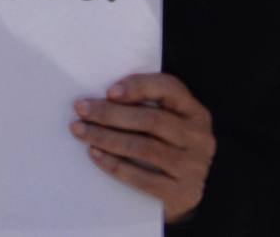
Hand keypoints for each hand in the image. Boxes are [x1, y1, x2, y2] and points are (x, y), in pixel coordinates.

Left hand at [71, 73, 214, 221]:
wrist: (175, 194)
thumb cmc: (159, 145)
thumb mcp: (160, 122)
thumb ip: (140, 106)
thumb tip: (96, 97)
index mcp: (195, 112)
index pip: (170, 89)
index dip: (139, 86)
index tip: (108, 91)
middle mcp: (200, 138)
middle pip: (152, 120)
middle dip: (111, 113)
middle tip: (80, 109)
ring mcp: (194, 167)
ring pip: (144, 147)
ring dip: (106, 137)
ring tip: (80, 131)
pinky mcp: (183, 193)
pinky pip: (143, 178)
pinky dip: (115, 165)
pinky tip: (94, 153)